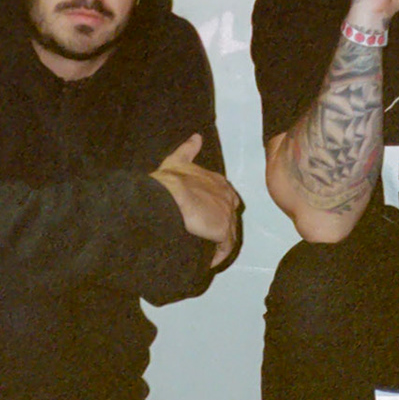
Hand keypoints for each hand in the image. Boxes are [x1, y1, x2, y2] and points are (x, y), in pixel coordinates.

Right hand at [152, 133, 242, 267]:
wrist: (169, 196)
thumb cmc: (170, 180)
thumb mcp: (177, 160)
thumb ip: (188, 150)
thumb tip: (197, 137)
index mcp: (217, 181)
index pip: (225, 195)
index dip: (217, 206)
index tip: (207, 216)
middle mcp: (227, 197)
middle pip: (229, 214)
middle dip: (220, 224)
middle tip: (207, 236)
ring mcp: (227, 214)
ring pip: (229, 232)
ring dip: (219, 242)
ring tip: (207, 252)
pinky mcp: (223, 231)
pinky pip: (225, 248)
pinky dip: (218, 255)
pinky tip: (209, 262)